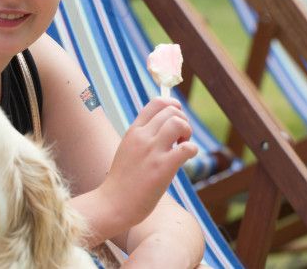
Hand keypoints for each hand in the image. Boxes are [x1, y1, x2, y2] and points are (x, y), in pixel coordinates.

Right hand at [100, 98, 197, 227]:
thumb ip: (142, 138)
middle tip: (180, 139)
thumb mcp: (127, 150)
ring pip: (178, 123)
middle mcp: (142, 137)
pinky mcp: (163, 168)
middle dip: (183, 121)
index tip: (177, 117)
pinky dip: (192, 150)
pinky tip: (186, 158)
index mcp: (133, 131)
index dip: (173, 106)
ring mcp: (152, 151)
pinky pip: (187, 148)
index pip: (156, 103)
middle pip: (171, 111)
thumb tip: (163, 129)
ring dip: (187, 132)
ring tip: (182, 146)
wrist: (114, 203)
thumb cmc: (122, 181)